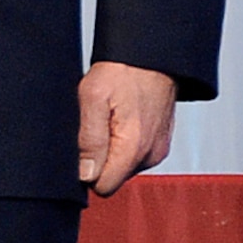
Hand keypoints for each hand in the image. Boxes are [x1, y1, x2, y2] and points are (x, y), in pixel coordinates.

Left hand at [78, 61, 175, 195]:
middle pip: (113, 177)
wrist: (151, 55)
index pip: (103, 186)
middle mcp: (150, 155)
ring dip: (111, 149)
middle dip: (99, 158)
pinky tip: (120, 118)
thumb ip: (90, 140)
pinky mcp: (160, 143)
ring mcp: (157, 149)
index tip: (82, 146)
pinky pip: (134, 154)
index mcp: (134, 148)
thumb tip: (86, 175)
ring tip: (109, 117)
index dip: (86, 171)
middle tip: (96, 124)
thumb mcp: (93, 98)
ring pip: (123, 166)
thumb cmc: (122, 71)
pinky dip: (124, 142)